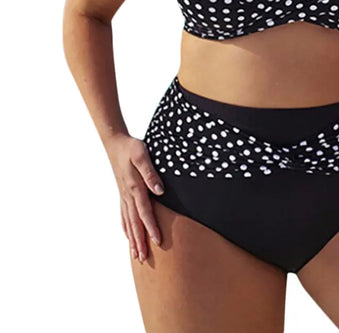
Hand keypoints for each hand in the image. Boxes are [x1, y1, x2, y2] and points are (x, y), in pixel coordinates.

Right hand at [107, 134, 164, 262]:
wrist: (115, 143)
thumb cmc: (131, 148)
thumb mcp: (143, 155)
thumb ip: (151, 173)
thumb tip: (159, 191)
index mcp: (135, 187)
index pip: (145, 212)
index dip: (151, 228)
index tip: (157, 242)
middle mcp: (128, 195)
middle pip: (135, 223)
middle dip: (140, 242)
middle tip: (144, 260)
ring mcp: (123, 196)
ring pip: (128, 222)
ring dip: (132, 239)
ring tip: (136, 256)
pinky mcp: (122, 193)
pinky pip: (123, 215)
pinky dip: (126, 227)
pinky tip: (127, 236)